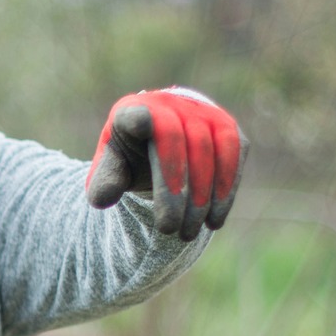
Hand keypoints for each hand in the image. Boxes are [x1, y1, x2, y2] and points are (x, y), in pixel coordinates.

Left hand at [86, 87, 245, 241]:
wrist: (161, 139)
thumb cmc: (130, 155)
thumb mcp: (111, 167)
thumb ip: (104, 180)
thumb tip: (102, 200)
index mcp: (133, 111)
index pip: (138, 113)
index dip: (141, 118)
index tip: (140, 124)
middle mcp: (171, 104)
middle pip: (181, 142)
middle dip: (177, 191)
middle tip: (170, 229)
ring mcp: (203, 111)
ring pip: (213, 150)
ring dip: (205, 196)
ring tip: (191, 232)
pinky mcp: (227, 126)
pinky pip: (234, 154)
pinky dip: (226, 189)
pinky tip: (215, 219)